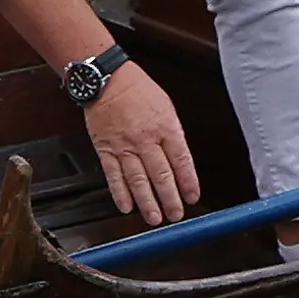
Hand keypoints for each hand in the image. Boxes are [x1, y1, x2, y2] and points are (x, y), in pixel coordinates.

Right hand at [85, 60, 200, 224]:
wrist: (107, 79)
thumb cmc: (138, 91)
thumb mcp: (166, 107)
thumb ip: (173, 135)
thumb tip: (181, 162)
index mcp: (165, 127)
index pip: (181, 159)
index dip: (188, 181)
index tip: (193, 196)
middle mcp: (145, 139)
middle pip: (161, 174)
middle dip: (170, 198)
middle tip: (176, 215)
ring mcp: (124, 146)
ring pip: (137, 179)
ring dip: (147, 202)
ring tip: (154, 218)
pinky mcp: (105, 149)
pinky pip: (112, 175)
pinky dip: (119, 193)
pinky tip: (126, 206)